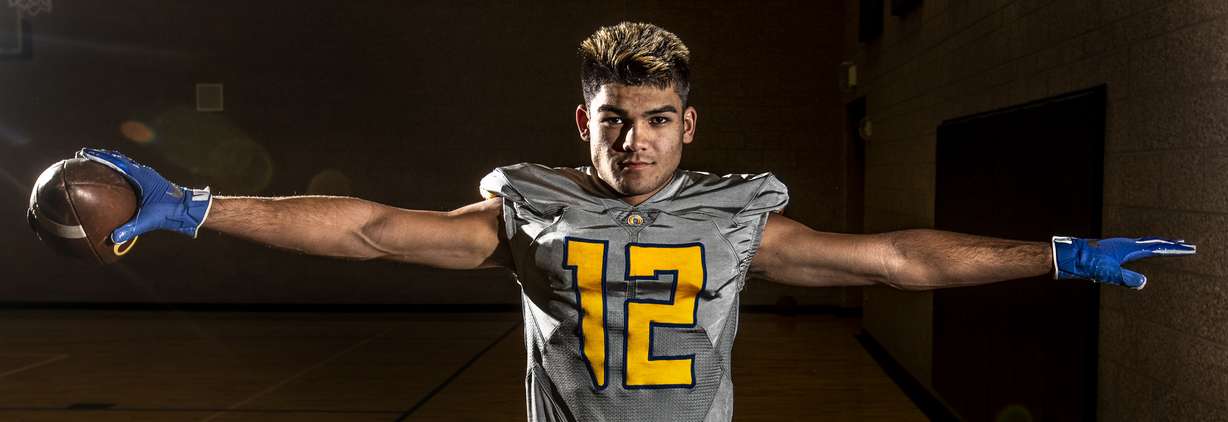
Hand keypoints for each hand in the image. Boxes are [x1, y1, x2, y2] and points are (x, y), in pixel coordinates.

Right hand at [77, 148, 212, 242]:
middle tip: (83, 154)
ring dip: (110, 160)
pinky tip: (112, 175)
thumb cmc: (170, 211)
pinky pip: (130, 170)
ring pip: (125, 162)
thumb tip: (113, 238)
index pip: (116, 162)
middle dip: (100, 155)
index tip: (83, 153)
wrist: (188, 208)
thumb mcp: (149, 220)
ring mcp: (147, 174)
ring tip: (94, 160)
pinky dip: (119, 168)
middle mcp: (143, 171)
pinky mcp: (149, 180)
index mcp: (141, 176)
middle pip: (118, 158)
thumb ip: (131, 228)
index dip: (98, 156)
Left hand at [1052, 236, 1195, 288]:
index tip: (1188, 248)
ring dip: (1156, 243)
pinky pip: (1132, 247)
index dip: (1173, 249)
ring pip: (1142, 243)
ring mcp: (1116, 246)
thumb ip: (1126, 278)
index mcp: (1128, 248)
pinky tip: (1140, 249)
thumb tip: (1143, 283)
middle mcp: (1124, 244)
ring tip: (1166, 243)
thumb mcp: (1107, 274)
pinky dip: (1143, 246)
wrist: (1066, 255)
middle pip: (1152, 242)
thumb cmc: (1086, 263)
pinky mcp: (1109, 250)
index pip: (1156, 248)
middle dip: (1168, 244)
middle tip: (1184, 244)